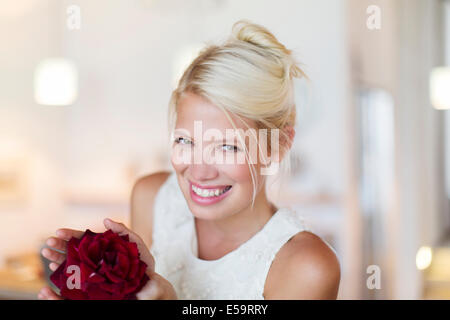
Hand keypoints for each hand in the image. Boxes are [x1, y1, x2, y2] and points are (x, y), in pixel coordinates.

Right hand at [38, 218, 176, 299]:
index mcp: (102, 248)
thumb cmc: (143, 263)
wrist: (151, 284)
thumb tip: (106, 220)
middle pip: (72, 251)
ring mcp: (92, 274)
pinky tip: (53, 273)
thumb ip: (123, 231)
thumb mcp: (136, 244)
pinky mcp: (91, 288)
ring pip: (69, 266)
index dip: (70, 235)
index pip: (82, 240)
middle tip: (48, 243)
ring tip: (47, 254)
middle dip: (58, 246)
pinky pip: (72, 285)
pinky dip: (60, 280)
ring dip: (56, 259)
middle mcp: (94, 260)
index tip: (59, 231)